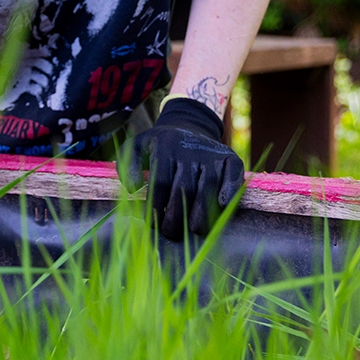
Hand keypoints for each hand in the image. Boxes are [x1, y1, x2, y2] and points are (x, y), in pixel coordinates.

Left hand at [125, 97, 244, 240]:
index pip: (161, 182)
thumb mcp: (136, 148)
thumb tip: (133, 188)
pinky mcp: (229, 157)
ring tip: (194, 230)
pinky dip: (230, 190)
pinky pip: (232, 174)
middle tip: (170, 232)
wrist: (188, 127)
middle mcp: (189, 148)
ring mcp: (210, 153)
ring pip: (208, 186)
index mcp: (164, 145)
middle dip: (176, 216)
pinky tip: (222, 205)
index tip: (152, 223)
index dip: (156, 206)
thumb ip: (127, 166)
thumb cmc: (158, 147)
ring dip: (202, 212)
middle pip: (184, 189)